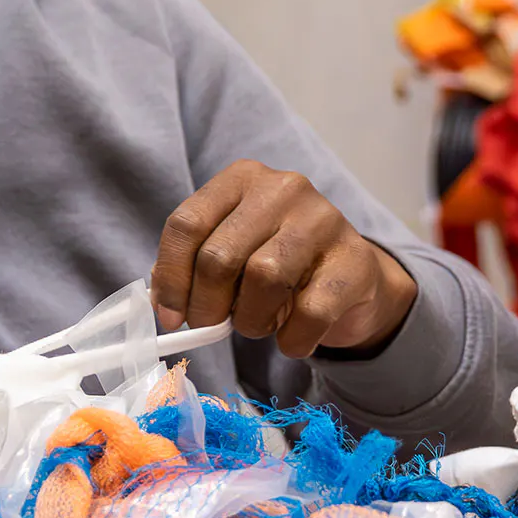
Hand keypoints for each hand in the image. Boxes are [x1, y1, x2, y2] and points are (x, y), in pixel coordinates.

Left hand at [153, 160, 417, 356]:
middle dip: (206, 306)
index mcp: (242, 178)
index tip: (170, 316)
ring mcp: (324, 220)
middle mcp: (283, 188)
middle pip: (219, 256)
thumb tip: (162, 304)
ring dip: (250, 321)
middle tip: (213, 326)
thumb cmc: (280, 264)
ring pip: (263, 279)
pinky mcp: (355, 260)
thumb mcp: (232, 252)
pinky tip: (292, 337)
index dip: (170, 278)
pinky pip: (310, 313)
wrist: (353, 277)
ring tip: (258, 323)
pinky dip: (292, 339)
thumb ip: (192, 267)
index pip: (186, 223)